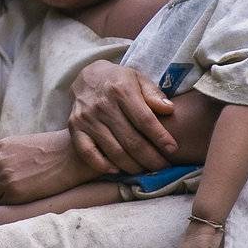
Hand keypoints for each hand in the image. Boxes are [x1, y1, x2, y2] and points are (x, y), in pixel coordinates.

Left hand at [0, 131, 95, 206]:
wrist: (77, 155)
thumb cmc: (58, 154)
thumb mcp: (27, 147)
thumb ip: (10, 159)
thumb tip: (2, 177)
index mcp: (0, 148)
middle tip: (5, 208)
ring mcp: (4, 175)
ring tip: (14, 211)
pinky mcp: (15, 191)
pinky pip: (0, 208)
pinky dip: (8, 212)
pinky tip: (22, 210)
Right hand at [69, 60, 176, 175]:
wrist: (87, 77)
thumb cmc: (118, 81)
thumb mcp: (138, 79)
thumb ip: (154, 94)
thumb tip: (169, 110)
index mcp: (121, 90)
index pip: (145, 120)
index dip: (161, 138)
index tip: (173, 150)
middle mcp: (102, 105)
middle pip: (131, 140)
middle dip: (151, 158)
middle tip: (163, 167)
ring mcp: (87, 118)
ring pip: (114, 151)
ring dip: (132, 166)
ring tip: (145, 170)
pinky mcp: (74, 128)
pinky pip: (88, 153)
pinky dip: (102, 165)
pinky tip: (116, 170)